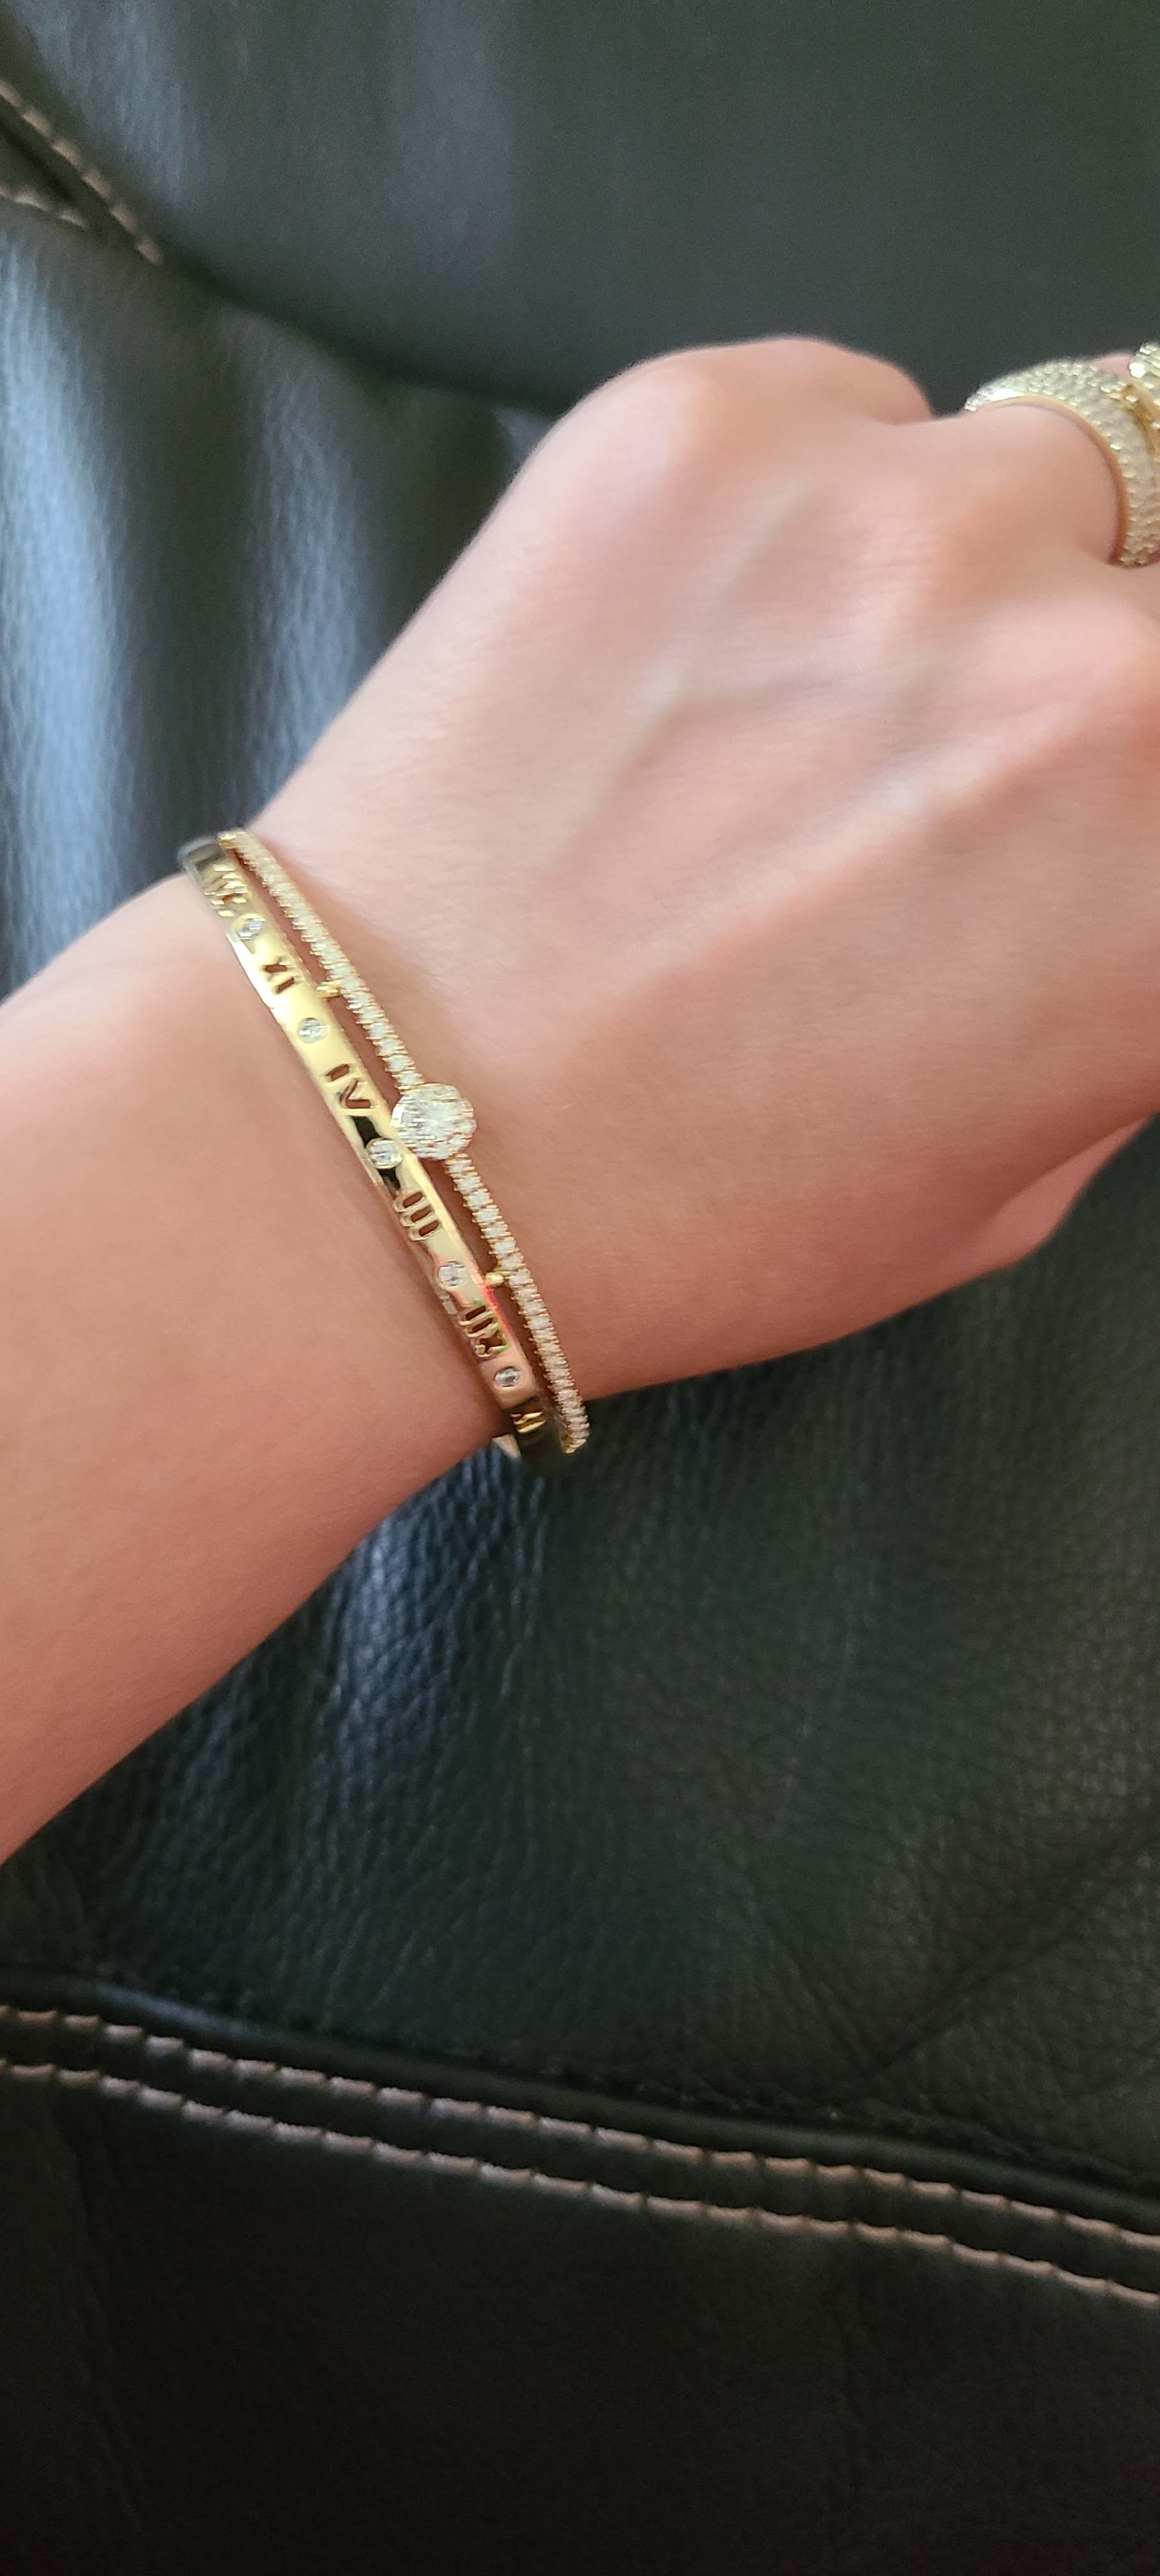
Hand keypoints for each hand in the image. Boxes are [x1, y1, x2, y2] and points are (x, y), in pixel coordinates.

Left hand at [259, 336, 1158, 1399]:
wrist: (387, 1135)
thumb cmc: (701, 1206)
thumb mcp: (1013, 1165)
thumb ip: (1133, 966)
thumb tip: (1137, 845)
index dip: (1155, 770)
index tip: (1108, 791)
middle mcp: (1079, 676)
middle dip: (1102, 658)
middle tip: (974, 759)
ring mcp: (889, 521)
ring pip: (1038, 471)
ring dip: (973, 572)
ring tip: (819, 704)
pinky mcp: (705, 429)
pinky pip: (855, 410)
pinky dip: (815, 508)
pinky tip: (701, 651)